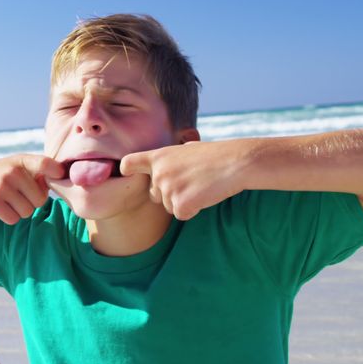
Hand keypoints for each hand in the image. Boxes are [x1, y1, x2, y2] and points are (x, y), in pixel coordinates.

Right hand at [0, 154, 64, 223]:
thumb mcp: (14, 166)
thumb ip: (36, 173)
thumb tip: (57, 183)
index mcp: (21, 161)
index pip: (46, 164)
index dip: (57, 172)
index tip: (59, 176)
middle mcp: (12, 171)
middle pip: (40, 200)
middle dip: (32, 203)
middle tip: (18, 197)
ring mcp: (1, 186)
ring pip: (27, 212)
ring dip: (19, 211)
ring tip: (7, 201)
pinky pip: (13, 219)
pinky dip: (8, 217)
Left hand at [119, 140, 248, 219]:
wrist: (236, 162)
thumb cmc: (217, 154)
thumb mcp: (190, 149)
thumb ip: (176, 157)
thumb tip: (182, 149)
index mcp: (159, 156)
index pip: (129, 163)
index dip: (127, 170)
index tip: (126, 172)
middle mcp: (159, 173)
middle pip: (155, 194)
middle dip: (170, 194)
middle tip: (192, 182)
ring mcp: (168, 189)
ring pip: (169, 206)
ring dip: (184, 202)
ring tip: (202, 185)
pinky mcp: (180, 204)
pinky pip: (181, 214)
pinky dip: (193, 210)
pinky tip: (205, 195)